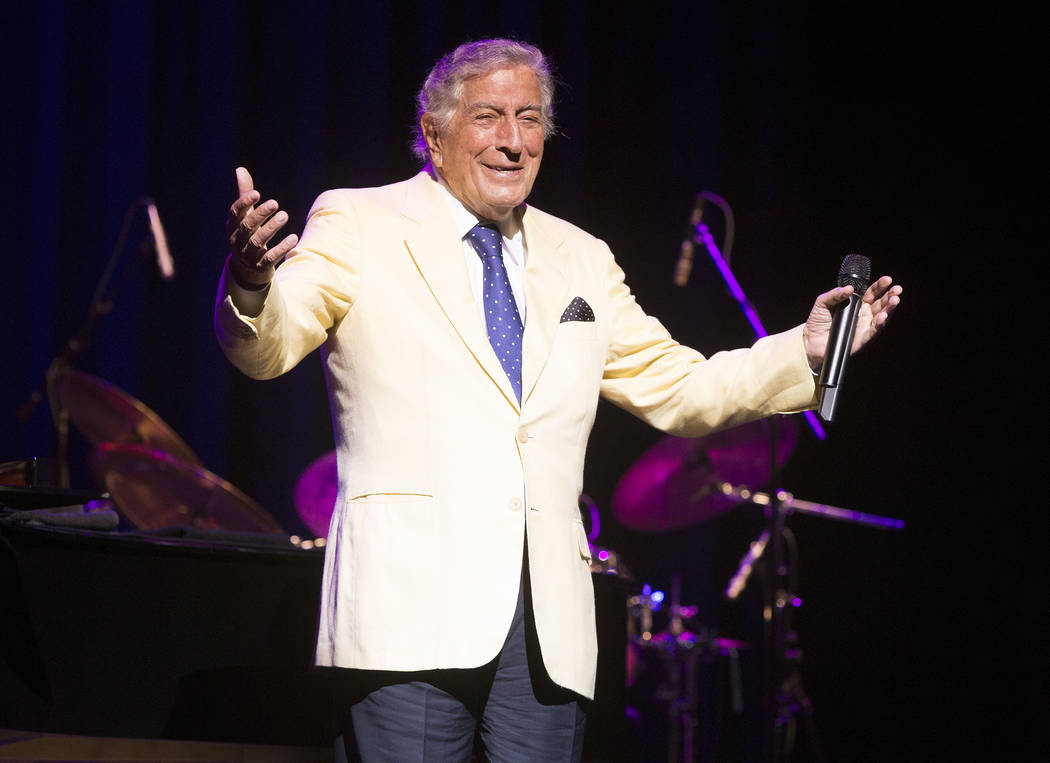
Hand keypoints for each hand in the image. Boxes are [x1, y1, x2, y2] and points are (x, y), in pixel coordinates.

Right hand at [225, 167, 298, 287]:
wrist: (247, 270)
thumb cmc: (247, 235)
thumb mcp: (245, 216)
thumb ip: (244, 194)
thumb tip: (240, 169)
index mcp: (232, 226)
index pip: (235, 213)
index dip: (244, 203)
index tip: (257, 193)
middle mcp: (237, 240)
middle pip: (247, 226)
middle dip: (260, 214)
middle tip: (275, 203)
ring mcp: (247, 255)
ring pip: (258, 241)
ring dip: (272, 228)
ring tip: (284, 215)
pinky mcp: (260, 266)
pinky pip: (270, 258)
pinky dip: (282, 248)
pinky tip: (294, 238)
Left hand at [802, 275, 902, 371]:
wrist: (810, 340)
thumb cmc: (818, 321)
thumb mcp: (823, 302)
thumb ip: (835, 294)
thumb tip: (849, 288)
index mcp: (857, 304)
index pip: (872, 293)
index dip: (880, 286)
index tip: (887, 279)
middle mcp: (864, 315)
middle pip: (881, 303)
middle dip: (890, 295)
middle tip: (897, 289)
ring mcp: (864, 327)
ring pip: (881, 317)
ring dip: (889, 308)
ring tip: (895, 300)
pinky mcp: (861, 339)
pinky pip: (873, 331)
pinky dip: (879, 324)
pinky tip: (884, 316)